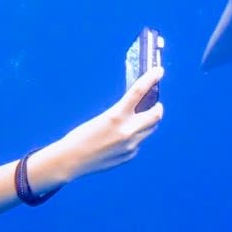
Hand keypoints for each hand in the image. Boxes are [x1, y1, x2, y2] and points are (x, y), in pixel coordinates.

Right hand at [36, 65, 164, 185]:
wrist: (72, 160)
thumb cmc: (81, 137)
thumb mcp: (102, 118)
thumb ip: (120, 114)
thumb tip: (135, 108)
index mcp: (116, 116)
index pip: (139, 91)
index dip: (151, 78)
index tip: (159, 71)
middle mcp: (127, 130)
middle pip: (156, 115)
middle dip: (158, 107)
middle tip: (156, 104)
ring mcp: (131, 145)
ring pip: (150, 129)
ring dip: (149, 121)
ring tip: (141, 118)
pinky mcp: (130, 155)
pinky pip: (139, 142)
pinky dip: (136, 137)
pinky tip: (123, 138)